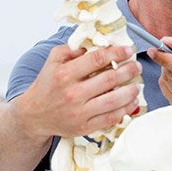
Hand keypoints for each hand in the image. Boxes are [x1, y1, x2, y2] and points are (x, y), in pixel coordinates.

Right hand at [16, 45, 141, 138]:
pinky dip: (126, 109)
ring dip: (131, 91)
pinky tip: (133, 101)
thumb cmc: (47, 85)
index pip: (97, 59)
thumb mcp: (53, 61)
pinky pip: (111, 118)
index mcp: (64, 74)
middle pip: (110, 79)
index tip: (128, 50)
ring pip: (114, 100)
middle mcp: (73, 94)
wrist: (33, 116)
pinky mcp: (84, 127)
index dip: (117, 53)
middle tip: (137, 66)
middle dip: (129, 70)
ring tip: (138, 84)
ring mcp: (79, 112)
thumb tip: (98, 43)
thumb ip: (73, 49)